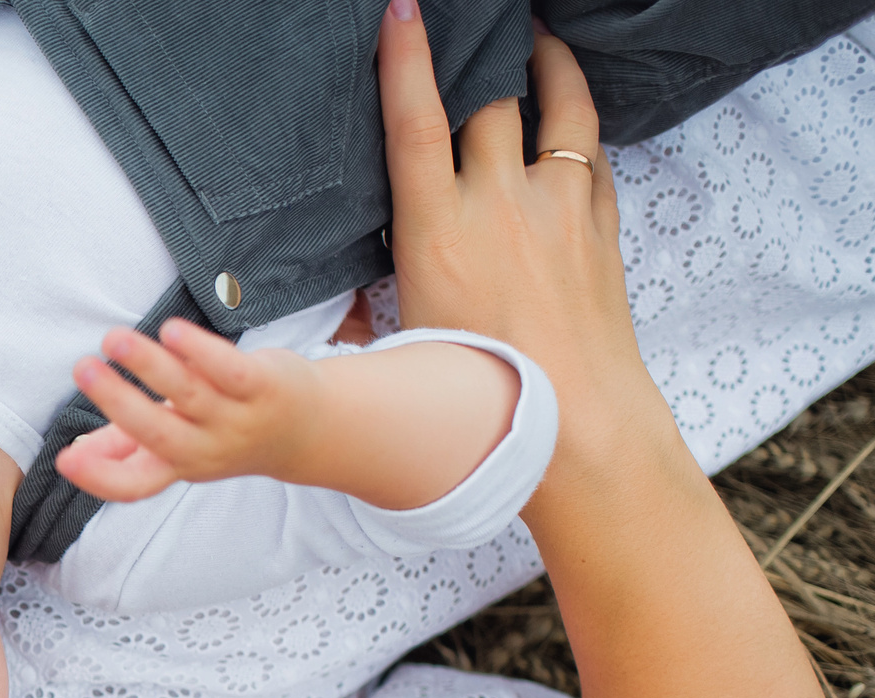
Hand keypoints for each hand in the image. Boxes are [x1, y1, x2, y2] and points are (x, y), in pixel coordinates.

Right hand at [55, 319, 321, 501]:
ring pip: (188, 394)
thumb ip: (126, 448)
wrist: (306, 429)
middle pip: (157, 433)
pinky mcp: (263, 386)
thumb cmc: (225, 430)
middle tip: (82, 369)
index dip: (99, 478)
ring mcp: (236, 418)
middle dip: (117, 402)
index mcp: (176, 465)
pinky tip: (172, 329)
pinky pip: (229, 369)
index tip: (64, 460)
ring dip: (149, 365)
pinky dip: (200, 350)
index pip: (135, 486)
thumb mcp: (178, 448)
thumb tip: (73, 454)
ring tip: (114, 339)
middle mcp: (205, 448)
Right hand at [380, 1, 653, 436]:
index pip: (414, 122)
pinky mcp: (602, 221)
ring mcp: (559, 205)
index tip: (405, 12)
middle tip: (476, 27)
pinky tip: (571, 114)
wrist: (573, 416)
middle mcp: (500, 202)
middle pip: (490, 98)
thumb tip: (335, 313)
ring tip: (538, 39)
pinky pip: (595, 151)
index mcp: (437, 229)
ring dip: (548, 64)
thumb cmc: (475, 389)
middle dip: (481, 54)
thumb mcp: (402, 343)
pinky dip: (580, 124)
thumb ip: (368, 311)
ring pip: (560, 105)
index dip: (406, 60)